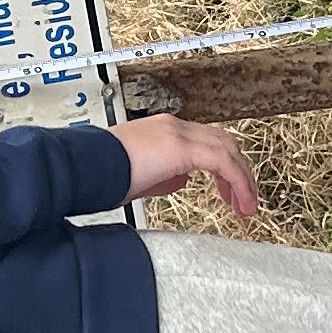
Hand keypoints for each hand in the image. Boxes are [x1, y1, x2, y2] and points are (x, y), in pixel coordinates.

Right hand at [115, 113, 260, 217]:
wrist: (86, 167)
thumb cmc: (102, 174)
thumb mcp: (140, 176)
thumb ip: (164, 176)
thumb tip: (181, 180)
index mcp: (164, 130)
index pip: (205, 142)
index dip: (223, 166)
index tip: (228, 192)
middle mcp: (174, 126)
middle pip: (222, 142)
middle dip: (238, 172)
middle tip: (242, 200)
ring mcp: (179, 133)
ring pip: (227, 149)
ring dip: (241, 179)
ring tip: (246, 206)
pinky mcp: (182, 147)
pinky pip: (222, 162)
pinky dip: (236, 181)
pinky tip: (238, 201)